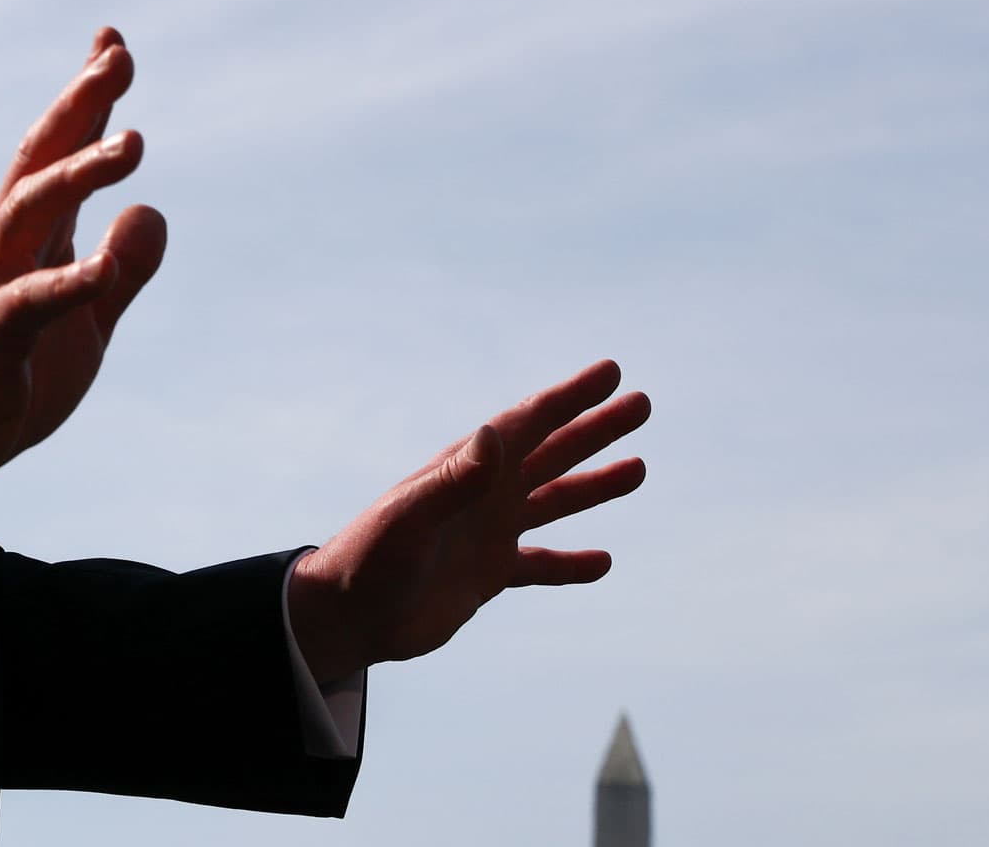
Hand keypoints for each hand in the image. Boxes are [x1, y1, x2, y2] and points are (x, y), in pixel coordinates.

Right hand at [0, 28, 167, 522]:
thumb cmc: (16, 365)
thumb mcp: (89, 316)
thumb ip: (124, 266)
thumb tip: (151, 212)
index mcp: (31, 231)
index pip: (60, 150)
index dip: (88, 98)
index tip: (113, 42)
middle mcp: (4, 240)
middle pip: (41, 158)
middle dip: (79, 105)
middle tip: (117, 60)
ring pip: (30, 211)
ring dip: (78, 173)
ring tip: (131, 147)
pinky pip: (29, 301)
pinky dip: (68, 282)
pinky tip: (105, 266)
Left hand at [286, 359, 649, 682]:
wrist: (346, 616)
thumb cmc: (368, 560)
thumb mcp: (410, 517)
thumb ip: (454, 480)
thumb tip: (495, 434)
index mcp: (467, 471)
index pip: (529, 424)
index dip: (571, 398)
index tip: (611, 373)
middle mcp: (482, 495)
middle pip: (552, 453)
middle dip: (596, 429)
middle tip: (642, 404)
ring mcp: (486, 533)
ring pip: (553, 501)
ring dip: (595, 485)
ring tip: (639, 468)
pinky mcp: (487, 574)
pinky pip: (541, 566)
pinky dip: (571, 564)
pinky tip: (603, 561)